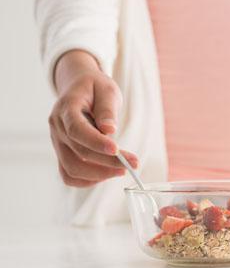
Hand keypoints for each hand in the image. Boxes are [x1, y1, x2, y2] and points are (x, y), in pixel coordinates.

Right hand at [49, 50, 137, 186]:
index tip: (118, 150)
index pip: (77, 130)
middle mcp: (57, 128)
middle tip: (134, 163)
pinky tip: (108, 173)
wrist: (78, 87)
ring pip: (72, 169)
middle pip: (78, 153)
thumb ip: (107, 109)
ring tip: (123, 169)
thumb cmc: (95, 87)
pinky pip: (69, 174)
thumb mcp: (106, 89)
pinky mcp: (63, 153)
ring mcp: (58, 143)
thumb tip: (109, 130)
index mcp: (66, 108)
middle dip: (107, 162)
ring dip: (99, 174)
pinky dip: (88, 180)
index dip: (96, 142)